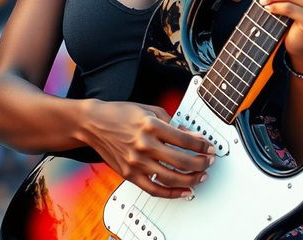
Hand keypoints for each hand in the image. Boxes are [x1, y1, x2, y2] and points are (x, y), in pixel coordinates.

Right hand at [82, 100, 214, 197]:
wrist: (93, 124)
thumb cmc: (120, 114)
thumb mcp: (149, 110)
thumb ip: (171, 122)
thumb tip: (190, 135)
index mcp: (151, 125)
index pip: (184, 139)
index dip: (201, 145)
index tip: (208, 146)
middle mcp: (144, 144)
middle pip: (181, 160)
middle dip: (201, 162)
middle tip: (209, 161)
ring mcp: (136, 162)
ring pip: (171, 178)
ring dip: (191, 179)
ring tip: (201, 176)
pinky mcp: (129, 174)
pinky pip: (154, 189)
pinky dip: (172, 193)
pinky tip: (184, 191)